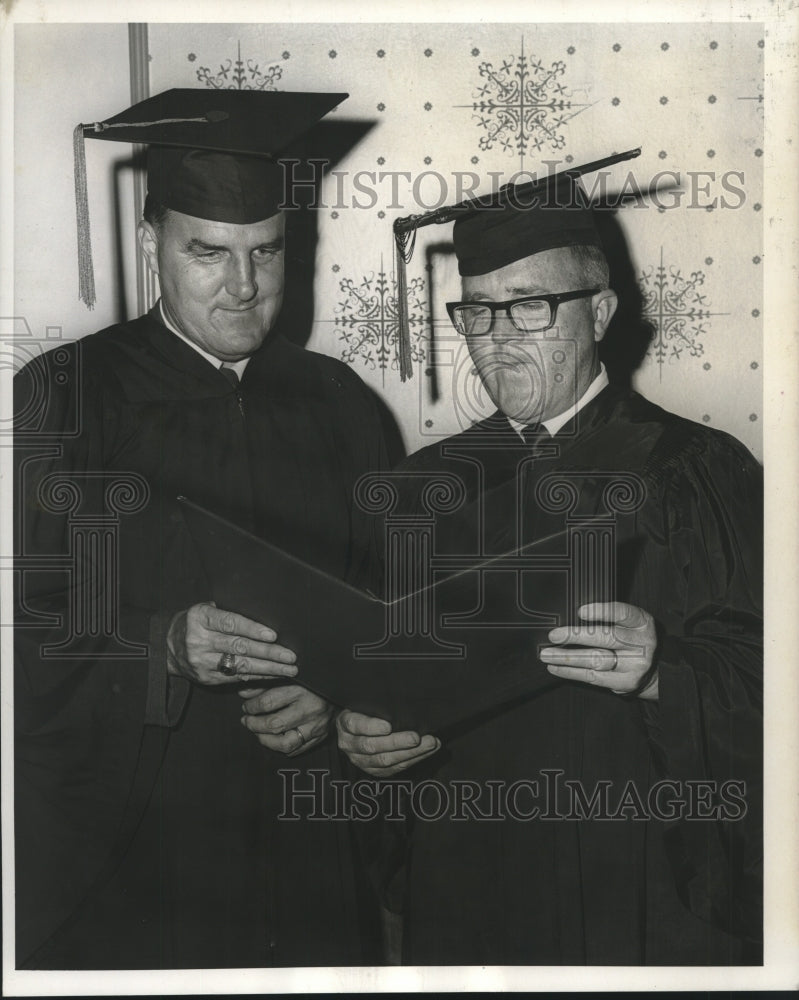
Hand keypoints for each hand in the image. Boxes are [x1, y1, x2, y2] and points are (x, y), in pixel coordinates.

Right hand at [167, 602, 298, 686]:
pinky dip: (259, 677)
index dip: (252, 629)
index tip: (273, 635)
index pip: (230, 623)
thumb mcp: (205, 609)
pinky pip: (237, 678)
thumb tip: (264, 614)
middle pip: (239, 647)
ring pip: (241, 666)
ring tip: (290, 669)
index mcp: (200, 618)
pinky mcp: (207, 678)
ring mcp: (202, 662)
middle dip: (268, 653)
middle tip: (290, 656)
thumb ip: (228, 612)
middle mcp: (199, 641)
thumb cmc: (197, 622)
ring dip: (269, 669)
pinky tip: (275, 675)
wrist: (167, 646)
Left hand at [239, 685, 333, 753]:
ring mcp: (317, 725)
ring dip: (266, 740)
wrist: (341, 685)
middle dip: (254, 724)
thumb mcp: (289, 676)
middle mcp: (310, 709)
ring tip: (258, 733)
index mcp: (301, 689)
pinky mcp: (322, 736)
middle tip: (247, 720)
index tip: (246, 707)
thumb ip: (266, 684)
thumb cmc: (313, 678)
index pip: (268, 702)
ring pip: (286, 743)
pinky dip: (282, 748)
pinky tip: (275, 739)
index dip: (251, 707)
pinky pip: (298, 750)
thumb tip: (243, 694)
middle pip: (274, 724)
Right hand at [336, 709, 440, 775]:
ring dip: (410, 753)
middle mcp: (349, 745)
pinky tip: (428, 750)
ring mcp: (361, 760)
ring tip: (430, 743)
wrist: (354, 730)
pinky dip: (414, 759)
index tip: (388, 726)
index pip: (355, 725)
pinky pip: (394, 768)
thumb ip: (375, 702)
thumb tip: (401, 696)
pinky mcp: (374, 771)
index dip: (371, 727)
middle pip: (372, 746)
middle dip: (396, 742)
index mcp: (345, 724)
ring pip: (385, 761)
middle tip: (416, 737)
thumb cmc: (364, 710)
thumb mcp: (363, 702)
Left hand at [539, 601, 658, 699]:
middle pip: (606, 638)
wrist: (656, 669)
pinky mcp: (625, 683)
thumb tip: (571, 616)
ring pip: (596, 660)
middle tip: (554, 635)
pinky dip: (571, 672)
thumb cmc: (633, 638)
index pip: (623, 613)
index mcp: (642, 623)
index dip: (602, 612)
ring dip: (567, 657)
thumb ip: (609, 618)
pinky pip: (593, 677)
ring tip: (547, 654)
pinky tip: (556, 667)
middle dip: (576, 636)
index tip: (580, 611)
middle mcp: (641, 644)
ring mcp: (634, 666)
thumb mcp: (629, 622)